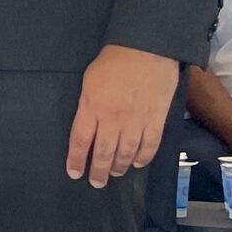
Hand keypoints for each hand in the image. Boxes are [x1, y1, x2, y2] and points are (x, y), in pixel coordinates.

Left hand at [66, 45, 179, 187]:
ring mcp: (136, 121)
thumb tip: (88, 125)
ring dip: (120, 167)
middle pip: (104, 152)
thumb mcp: (89, 82)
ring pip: (126, 153)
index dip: (77, 160)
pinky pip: (150, 145)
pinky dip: (143, 157)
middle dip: (99, 171)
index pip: (80, 141)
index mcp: (92, 108)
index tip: (75, 173)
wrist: (146, 50)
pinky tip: (137, 163)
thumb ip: (88, 106)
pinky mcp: (156, 119)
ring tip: (115, 174)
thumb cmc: (113, 62)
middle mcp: (113, 119)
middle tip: (97, 182)